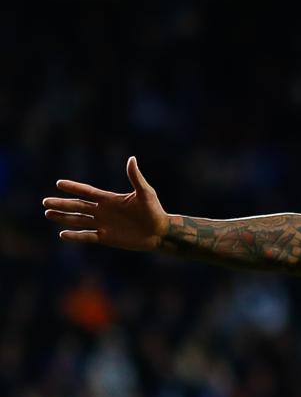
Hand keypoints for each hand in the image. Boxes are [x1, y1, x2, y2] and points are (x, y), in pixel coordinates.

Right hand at [43, 156, 169, 250]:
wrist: (160, 232)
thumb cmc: (154, 210)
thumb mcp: (145, 192)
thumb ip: (135, 177)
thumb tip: (131, 159)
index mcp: (110, 199)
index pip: (87, 192)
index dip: (74, 187)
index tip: (58, 183)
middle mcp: (103, 211)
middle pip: (78, 206)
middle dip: (62, 204)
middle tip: (44, 202)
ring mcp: (103, 224)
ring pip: (78, 220)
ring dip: (63, 218)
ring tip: (48, 214)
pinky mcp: (106, 238)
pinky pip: (87, 236)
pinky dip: (75, 236)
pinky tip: (62, 234)